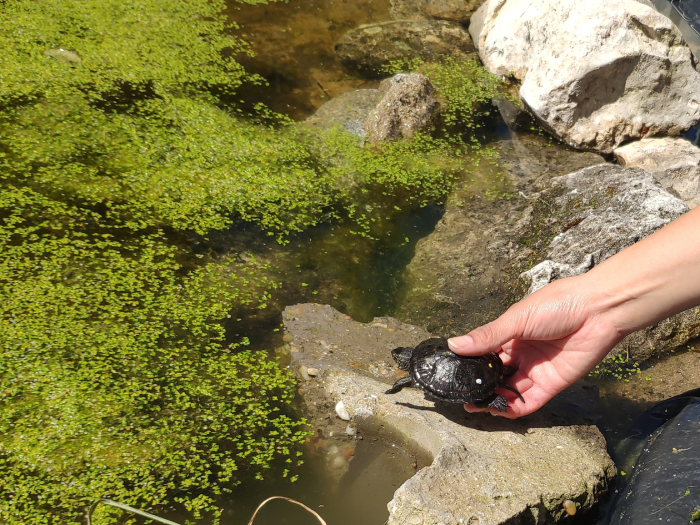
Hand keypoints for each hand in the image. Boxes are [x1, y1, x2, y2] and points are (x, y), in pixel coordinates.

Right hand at [448, 275, 622, 417]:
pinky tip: (500, 410)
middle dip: (480, 386)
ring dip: (494, 400)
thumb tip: (454, 345)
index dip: (471, 366)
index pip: (486, 355)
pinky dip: (515, 408)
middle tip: (463, 395)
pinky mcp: (553, 384)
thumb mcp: (516, 319)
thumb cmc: (557, 305)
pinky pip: (530, 401)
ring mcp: (536, 371)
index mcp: (511, 336)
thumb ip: (487, 336)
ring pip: (511, 391)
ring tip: (476, 405)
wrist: (598, 310)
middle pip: (496, 376)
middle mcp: (522, 355)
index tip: (453, 375)